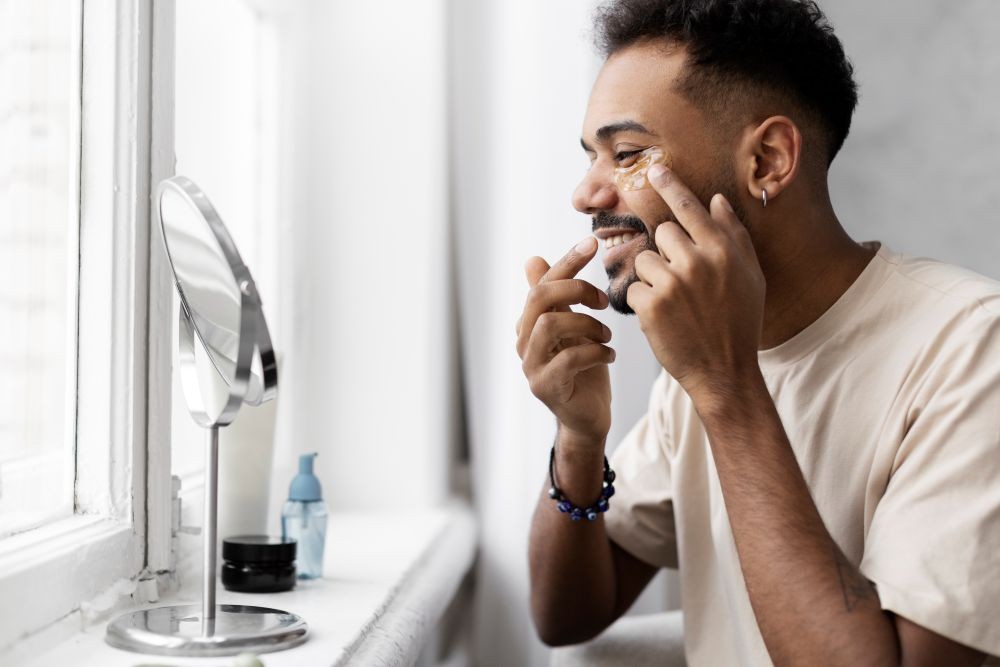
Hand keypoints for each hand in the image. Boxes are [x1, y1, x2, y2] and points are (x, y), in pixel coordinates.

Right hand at [516, 237, 613, 442]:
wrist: (586, 418)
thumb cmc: (583, 370)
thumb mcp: (574, 327)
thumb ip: (557, 297)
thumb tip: (532, 259)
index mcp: (529, 323)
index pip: (542, 282)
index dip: (566, 261)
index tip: (592, 242)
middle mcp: (523, 341)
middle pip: (539, 298)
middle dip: (575, 290)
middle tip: (603, 301)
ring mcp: (531, 366)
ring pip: (551, 325)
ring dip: (587, 325)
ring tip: (608, 336)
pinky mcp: (545, 387)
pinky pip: (569, 359)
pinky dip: (596, 352)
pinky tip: (610, 356)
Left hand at [626, 165, 765, 399]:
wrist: (724, 371)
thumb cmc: (739, 323)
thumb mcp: (749, 276)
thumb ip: (733, 235)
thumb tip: (716, 200)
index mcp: (723, 251)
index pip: (689, 207)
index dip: (670, 186)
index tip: (653, 168)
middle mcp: (698, 261)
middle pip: (662, 234)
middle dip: (666, 254)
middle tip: (683, 284)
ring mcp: (672, 283)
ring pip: (644, 261)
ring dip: (652, 279)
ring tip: (675, 305)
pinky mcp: (651, 305)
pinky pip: (635, 289)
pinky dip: (644, 304)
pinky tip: (665, 320)